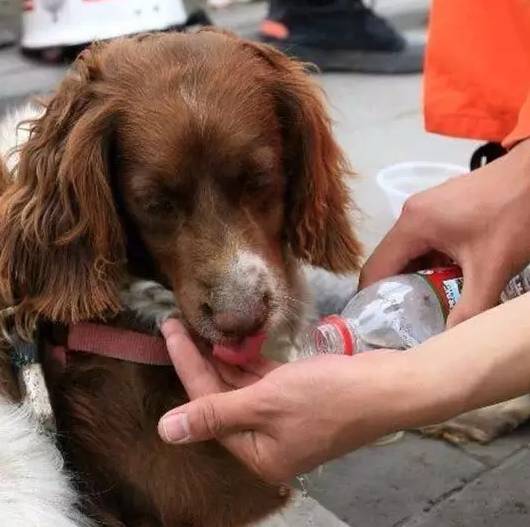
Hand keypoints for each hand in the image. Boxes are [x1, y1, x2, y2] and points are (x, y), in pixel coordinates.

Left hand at [157, 319, 417, 482]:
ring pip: (242, 387)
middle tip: (179, 324)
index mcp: (257, 453)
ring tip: (199, 328)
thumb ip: (215, 413)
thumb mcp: (267, 403)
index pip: (207, 405)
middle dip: (201, 360)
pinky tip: (232, 343)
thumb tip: (165, 432)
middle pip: (222, 396)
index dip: (186, 365)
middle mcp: (267, 440)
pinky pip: (263, 380)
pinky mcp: (298, 397)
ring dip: (223, 359)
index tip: (169, 330)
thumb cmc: (328, 396)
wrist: (388, 386)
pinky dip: (249, 362)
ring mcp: (284, 418)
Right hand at [360, 139, 529, 326]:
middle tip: (405, 320)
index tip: (378, 324)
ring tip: (426, 305)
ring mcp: (424, 209)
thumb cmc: (513, 216)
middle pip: (389, 261)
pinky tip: (446, 279)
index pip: (376, 268)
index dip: (373, 299)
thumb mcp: (492, 268)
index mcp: (412, 226)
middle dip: (396, 292)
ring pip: (407, 252)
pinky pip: (423, 242)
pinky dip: (429, 263)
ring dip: (414, 278)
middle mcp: (410, 215)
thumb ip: (470, 308)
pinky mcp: (438, 208)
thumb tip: (449, 340)